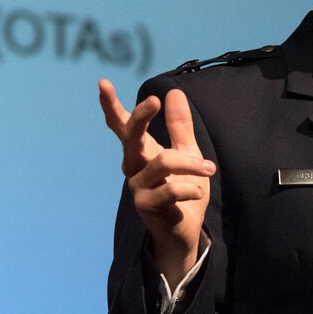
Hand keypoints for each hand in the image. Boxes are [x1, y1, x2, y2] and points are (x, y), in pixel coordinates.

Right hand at [98, 79, 214, 284]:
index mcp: (141, 152)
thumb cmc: (184, 190)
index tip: (103, 83)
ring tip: (210, 168)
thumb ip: (181, 127)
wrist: (186, 230)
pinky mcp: (147, 206)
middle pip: (131, 137)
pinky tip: (198, 191)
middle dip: (141, 117)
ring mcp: (137, 187)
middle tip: (155, 100)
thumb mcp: (188, 154)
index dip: (111, 106)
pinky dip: (188, 188)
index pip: (121, 126)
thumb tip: (174, 93)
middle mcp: (133, 167)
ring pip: (160, 162)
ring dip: (190, 163)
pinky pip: (170, 190)